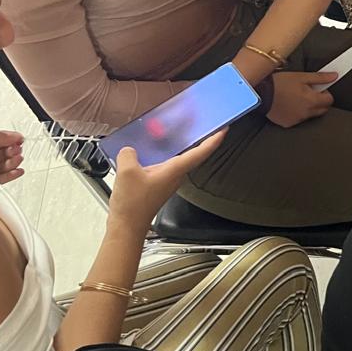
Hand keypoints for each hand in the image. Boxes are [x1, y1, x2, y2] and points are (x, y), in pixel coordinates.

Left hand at [0, 130, 23, 183]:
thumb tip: (15, 136)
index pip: (2, 141)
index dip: (11, 140)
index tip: (19, 140)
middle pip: (6, 154)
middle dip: (14, 151)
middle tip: (15, 151)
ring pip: (6, 166)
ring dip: (14, 163)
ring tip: (16, 160)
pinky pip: (2, 179)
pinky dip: (12, 175)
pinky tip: (17, 171)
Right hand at [107, 130, 225, 231]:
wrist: (127, 226)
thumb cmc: (133, 205)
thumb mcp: (126, 172)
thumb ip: (129, 154)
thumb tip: (129, 150)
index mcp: (175, 170)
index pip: (201, 152)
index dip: (214, 140)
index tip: (224, 129)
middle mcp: (176, 176)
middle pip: (194, 154)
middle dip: (201, 139)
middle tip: (204, 124)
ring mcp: (168, 181)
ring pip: (180, 160)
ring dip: (183, 146)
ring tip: (182, 132)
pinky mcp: (159, 185)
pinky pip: (167, 166)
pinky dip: (166, 155)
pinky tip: (154, 151)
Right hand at [266, 71, 336, 127]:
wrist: (260, 93)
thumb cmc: (280, 83)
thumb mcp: (301, 77)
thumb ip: (320, 78)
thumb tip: (334, 76)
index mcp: (312, 101)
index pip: (330, 100)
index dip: (326, 93)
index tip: (319, 89)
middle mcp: (306, 113)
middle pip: (322, 109)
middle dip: (320, 101)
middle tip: (309, 92)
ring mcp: (297, 120)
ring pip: (311, 115)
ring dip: (309, 108)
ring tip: (296, 97)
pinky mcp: (288, 123)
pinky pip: (298, 119)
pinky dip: (297, 113)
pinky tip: (289, 105)